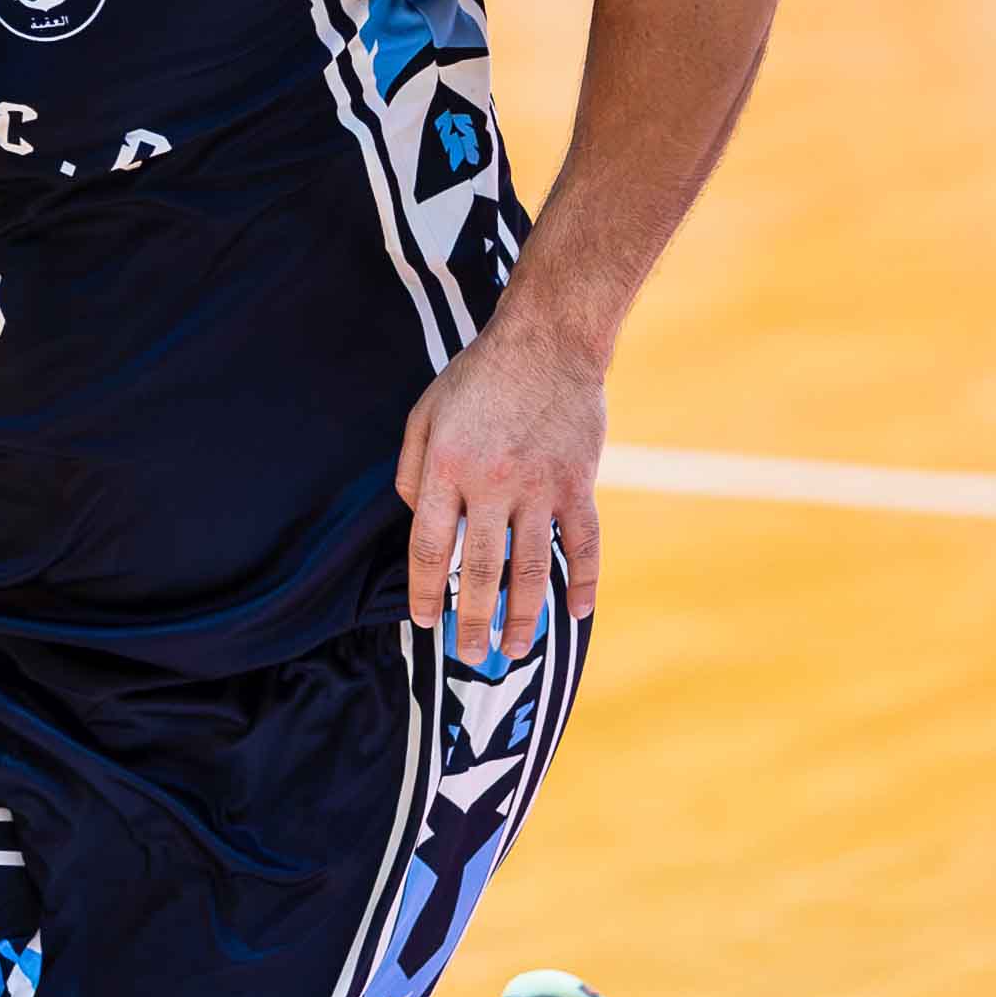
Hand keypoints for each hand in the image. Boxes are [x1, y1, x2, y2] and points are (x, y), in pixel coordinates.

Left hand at [395, 310, 603, 658]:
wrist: (547, 341)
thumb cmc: (478, 378)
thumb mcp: (424, 413)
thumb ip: (411, 469)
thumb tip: (412, 518)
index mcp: (446, 467)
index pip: (428, 547)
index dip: (425, 591)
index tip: (426, 622)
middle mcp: (492, 483)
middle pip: (478, 570)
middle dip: (471, 621)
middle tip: (470, 655)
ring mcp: (540, 487)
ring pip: (531, 568)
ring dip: (522, 616)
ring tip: (514, 649)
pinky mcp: (579, 483)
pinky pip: (584, 544)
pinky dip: (584, 581)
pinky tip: (576, 612)